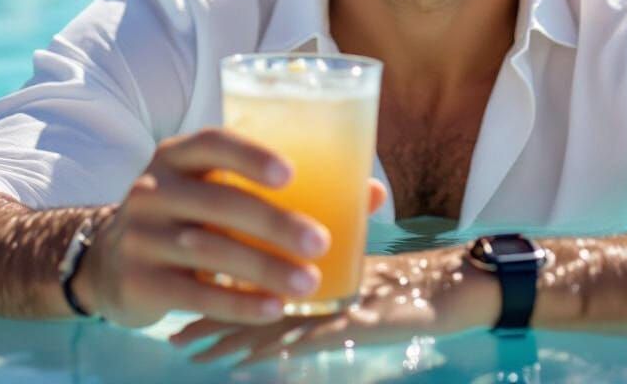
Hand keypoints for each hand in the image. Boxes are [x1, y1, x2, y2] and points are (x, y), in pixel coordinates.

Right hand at [75, 127, 385, 327]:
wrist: (109, 260)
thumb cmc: (191, 212)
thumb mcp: (219, 186)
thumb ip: (282, 186)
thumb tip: (371, 192)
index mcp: (178, 154)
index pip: (212, 141)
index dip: (250, 154)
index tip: (292, 173)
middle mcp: (153, 189)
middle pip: (218, 201)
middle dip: (274, 222)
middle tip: (321, 240)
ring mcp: (140, 237)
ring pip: (209, 251)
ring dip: (264, 268)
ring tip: (309, 281)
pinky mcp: (138, 283)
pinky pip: (193, 294)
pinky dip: (237, 303)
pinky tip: (273, 307)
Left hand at [168, 245, 499, 366]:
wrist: (452, 287)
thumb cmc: (409, 283)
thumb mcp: (364, 275)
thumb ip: (332, 274)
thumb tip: (294, 272)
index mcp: (320, 264)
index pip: (263, 265)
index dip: (222, 279)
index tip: (187, 292)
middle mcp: (321, 280)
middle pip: (256, 295)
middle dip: (212, 312)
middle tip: (175, 330)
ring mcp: (334, 301)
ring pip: (269, 317)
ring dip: (227, 335)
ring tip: (190, 348)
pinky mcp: (351, 322)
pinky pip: (301, 337)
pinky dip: (267, 349)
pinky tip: (240, 362)